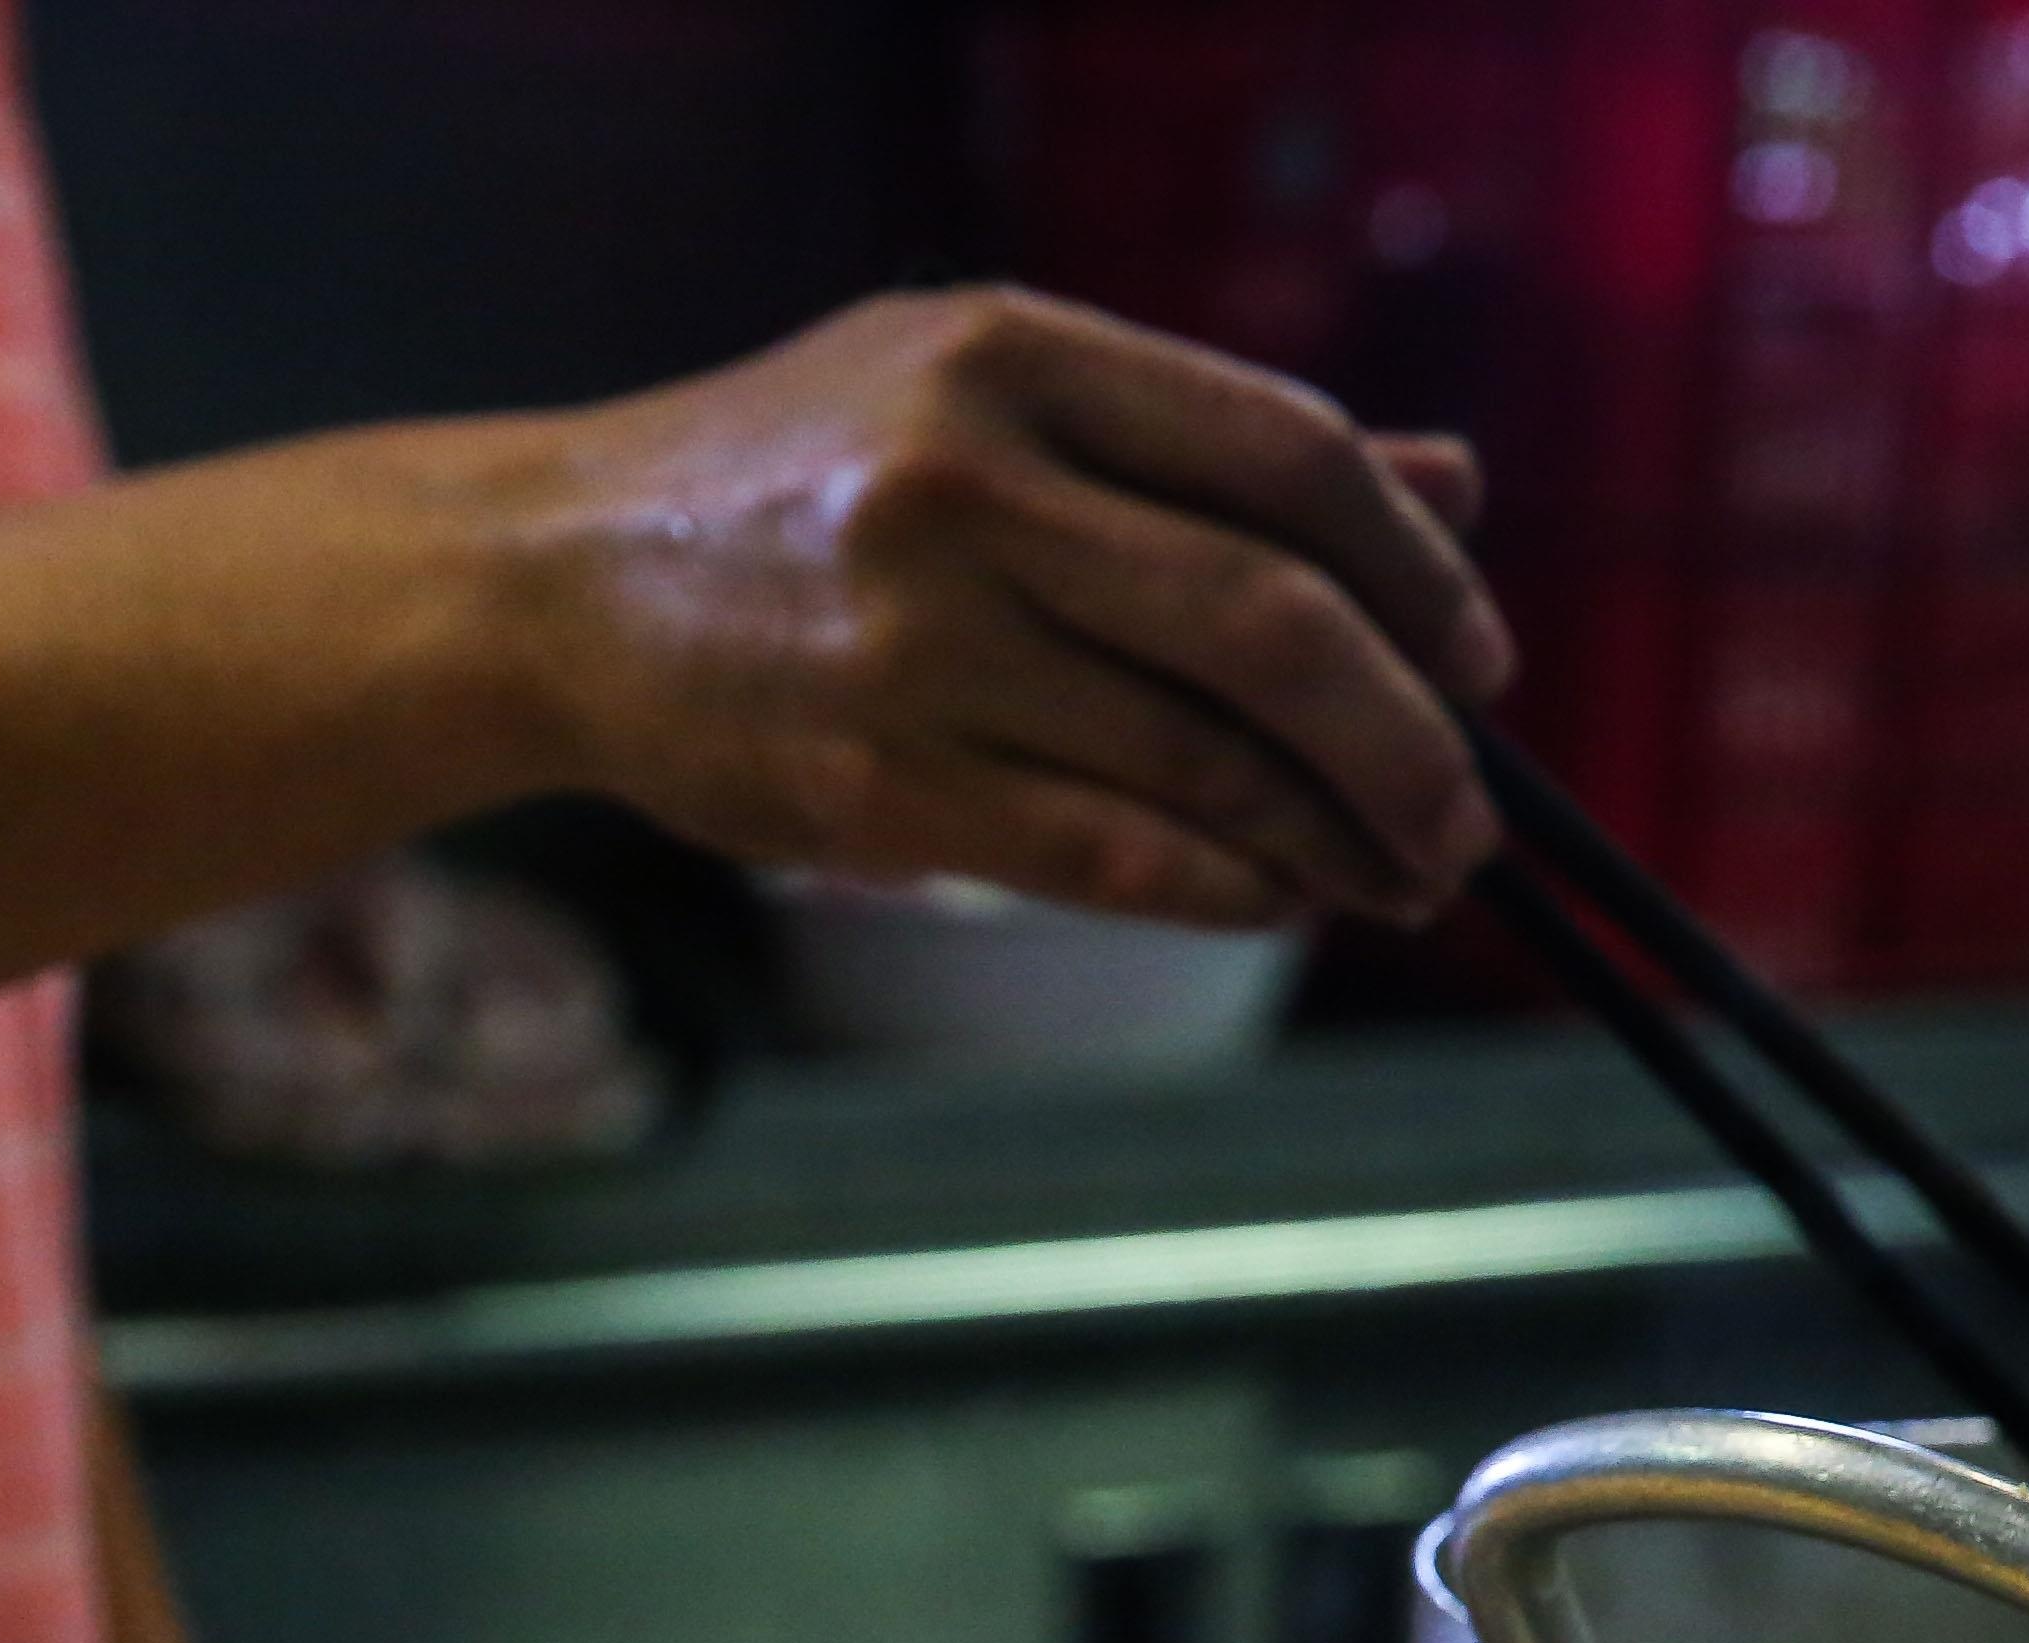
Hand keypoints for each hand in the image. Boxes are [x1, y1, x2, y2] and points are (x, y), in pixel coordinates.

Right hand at [517, 289, 1510, 927]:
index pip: (1288, 460)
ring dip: (1331, 835)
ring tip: (1395, 875)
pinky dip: (1220, 885)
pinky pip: (1102, 851)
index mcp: (1011, 358)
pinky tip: (1275, 898)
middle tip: (1468, 816)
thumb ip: (1202, 441)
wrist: (550, 580)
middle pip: (1272, 622)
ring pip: (1197, 757)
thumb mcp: (986, 394)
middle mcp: (966, 491)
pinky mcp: (869, 786)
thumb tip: (1451, 495)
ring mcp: (912, 646)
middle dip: (1408, 739)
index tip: (1478, 660)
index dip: (1419, 574)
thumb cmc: (793, 477)